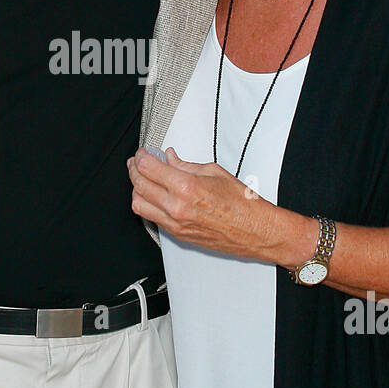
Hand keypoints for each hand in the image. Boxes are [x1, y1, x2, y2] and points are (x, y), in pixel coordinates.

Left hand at [127, 147, 280, 258]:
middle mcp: (177, 207)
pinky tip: (152, 195)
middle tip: (137, 162)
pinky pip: (152, 218)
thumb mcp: (214, 173)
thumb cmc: (242, 204)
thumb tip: (170, 158)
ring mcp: (175, 223)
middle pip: (139, 185)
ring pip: (139, 205)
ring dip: (136, 189)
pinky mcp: (177, 234)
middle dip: (134, 170)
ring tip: (142, 178)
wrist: (254, 230)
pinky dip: (147, 204)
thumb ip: (186, 165)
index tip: (143, 153)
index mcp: (187, 187)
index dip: (141, 157)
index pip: (148, 168)